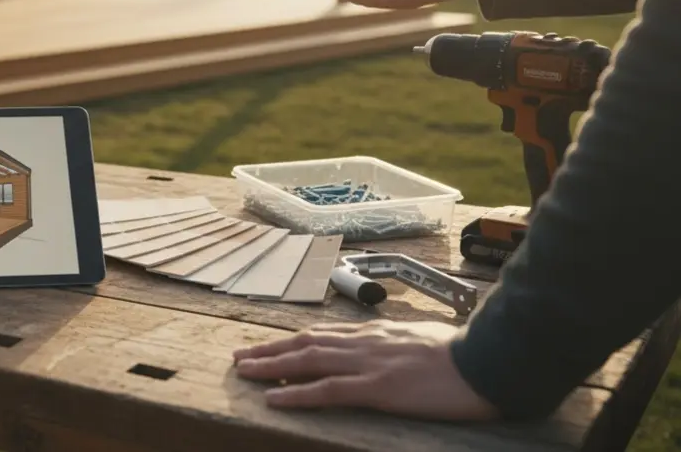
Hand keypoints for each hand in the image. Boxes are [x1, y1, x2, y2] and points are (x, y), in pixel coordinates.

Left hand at [232, 320, 498, 421]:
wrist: (489, 361)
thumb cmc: (466, 354)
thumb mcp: (424, 340)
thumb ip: (400, 343)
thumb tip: (391, 348)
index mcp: (377, 333)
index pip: (326, 336)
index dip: (294, 341)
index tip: (270, 345)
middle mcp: (366, 343)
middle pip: (306, 343)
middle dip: (270, 350)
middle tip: (241, 357)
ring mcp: (369, 364)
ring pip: (308, 361)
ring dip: (271, 366)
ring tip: (244, 371)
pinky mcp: (378, 387)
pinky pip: (328, 390)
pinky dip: (297, 393)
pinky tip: (274, 397)